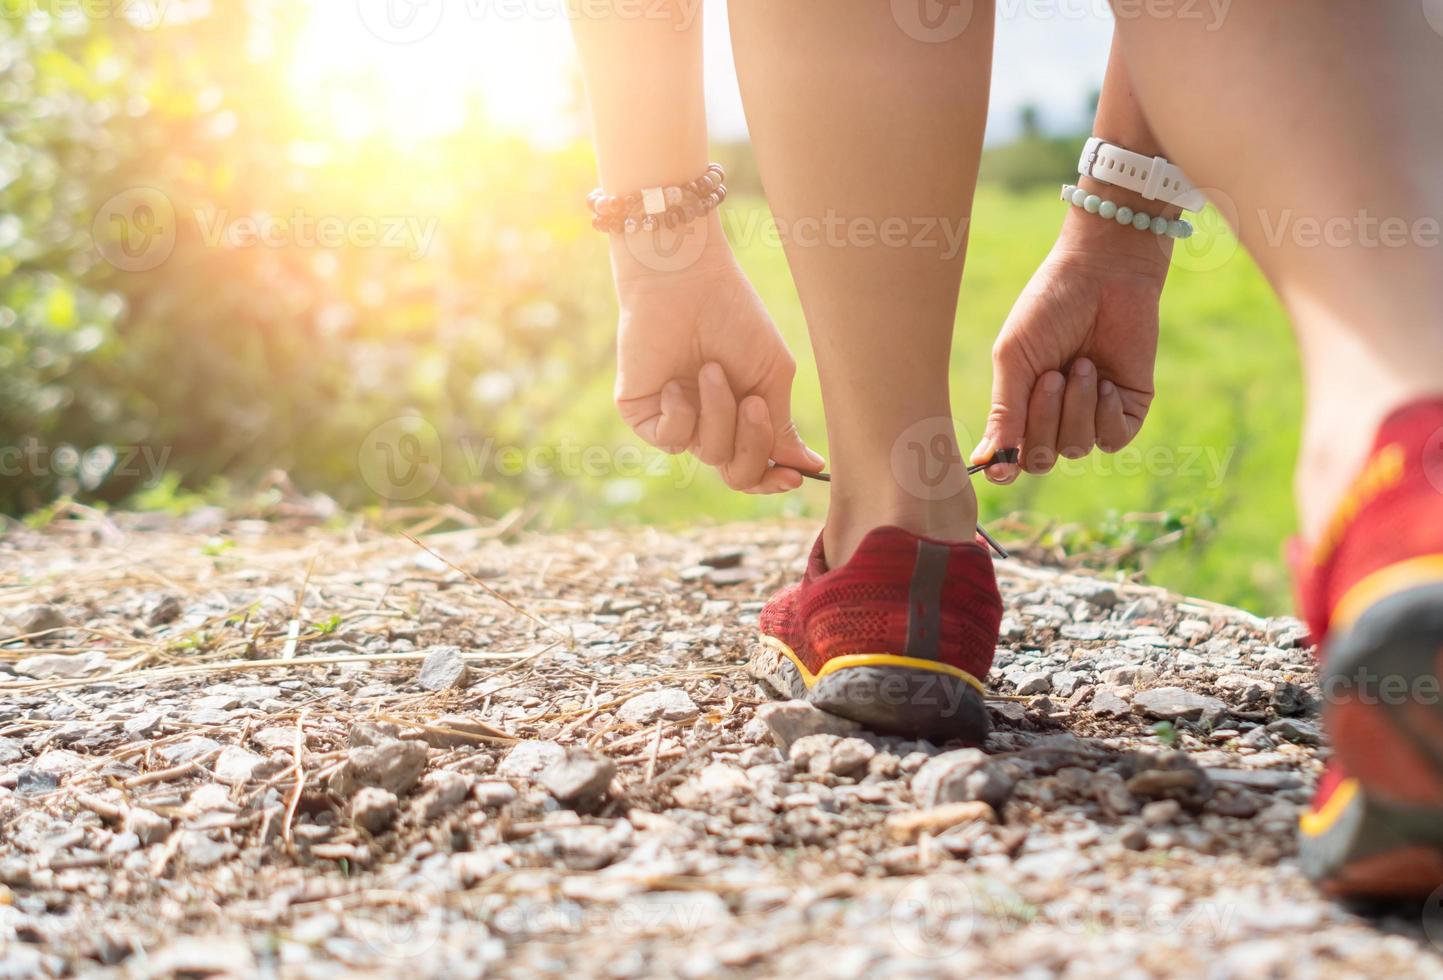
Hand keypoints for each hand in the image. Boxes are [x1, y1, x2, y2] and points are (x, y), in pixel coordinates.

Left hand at [612, 226, 824, 492]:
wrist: (685, 283)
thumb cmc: (735, 318)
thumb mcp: (772, 374)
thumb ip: (781, 425)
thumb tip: (807, 468)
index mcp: (741, 415)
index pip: (756, 466)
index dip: (774, 478)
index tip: (794, 476)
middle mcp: (709, 423)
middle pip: (737, 473)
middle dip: (752, 444)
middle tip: (753, 403)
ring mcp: (676, 420)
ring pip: (709, 453)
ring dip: (718, 413)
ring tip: (710, 369)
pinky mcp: (643, 415)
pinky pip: (670, 441)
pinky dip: (681, 414)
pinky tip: (676, 383)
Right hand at [973, 207, 1169, 482]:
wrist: (1103, 273)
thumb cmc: (1049, 308)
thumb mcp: (1014, 358)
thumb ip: (1004, 411)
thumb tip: (986, 462)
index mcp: (1022, 405)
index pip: (1011, 458)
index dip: (1005, 467)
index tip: (1000, 466)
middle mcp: (1056, 415)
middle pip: (1042, 458)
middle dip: (1044, 421)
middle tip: (1052, 376)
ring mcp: (1092, 413)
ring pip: (1076, 448)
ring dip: (1076, 409)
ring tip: (1082, 365)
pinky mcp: (1127, 407)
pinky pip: (1113, 440)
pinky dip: (1104, 415)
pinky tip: (1103, 382)